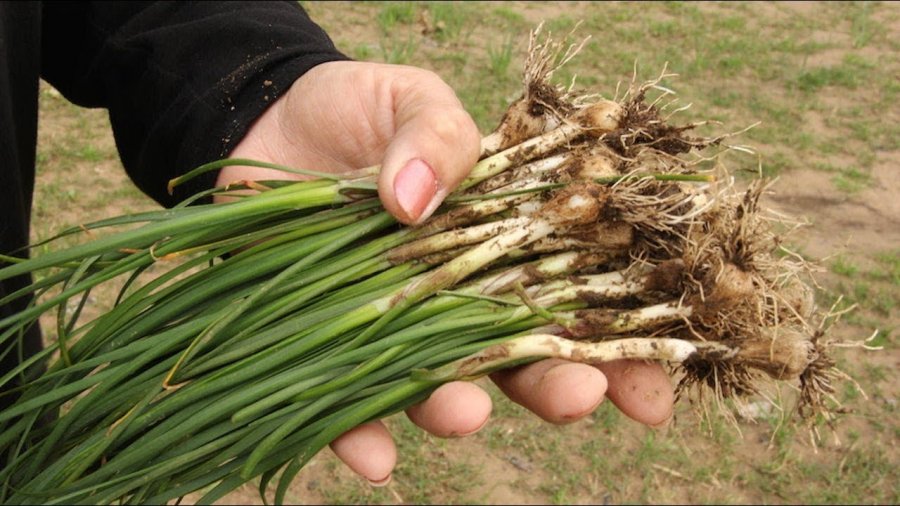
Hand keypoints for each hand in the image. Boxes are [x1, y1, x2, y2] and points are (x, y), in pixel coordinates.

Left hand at [222, 61, 674, 484]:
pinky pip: (346, 404)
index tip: (653, 387)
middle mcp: (455, 294)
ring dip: (457, 409)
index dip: (617, 344)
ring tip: (465, 414)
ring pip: (436, 385)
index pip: (572, 297)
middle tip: (577, 397)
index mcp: (499, 239)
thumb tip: (417, 202)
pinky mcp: (327, 344)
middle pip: (515, 354)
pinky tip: (374, 457)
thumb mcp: (411, 99)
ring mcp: (394, 325)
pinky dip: (360, 435)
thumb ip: (435, 135)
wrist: (271, 120)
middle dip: (552, 385)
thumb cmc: (359, 110)